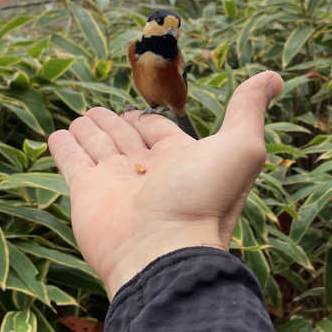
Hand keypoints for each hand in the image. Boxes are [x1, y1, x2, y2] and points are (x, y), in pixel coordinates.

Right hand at [47, 71, 282, 298]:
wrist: (164, 253)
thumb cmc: (205, 201)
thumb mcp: (240, 148)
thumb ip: (248, 109)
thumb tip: (274, 78)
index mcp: (181, 161)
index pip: (161, 132)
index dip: (151, 121)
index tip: (140, 112)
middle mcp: (147, 172)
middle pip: (127, 139)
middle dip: (115, 123)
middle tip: (98, 110)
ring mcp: (115, 184)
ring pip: (99, 147)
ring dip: (90, 130)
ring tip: (80, 118)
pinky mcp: (86, 194)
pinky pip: (72, 162)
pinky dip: (65, 147)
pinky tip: (58, 135)